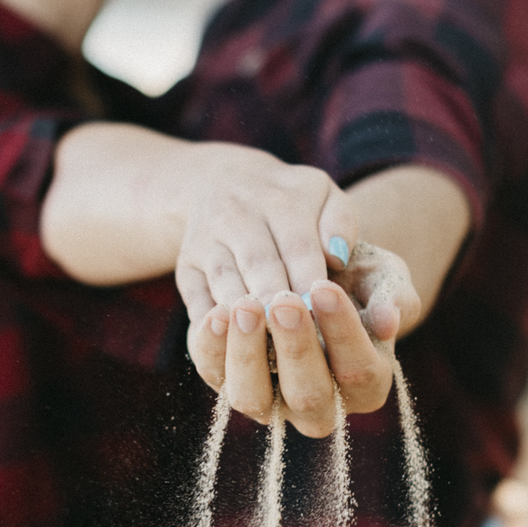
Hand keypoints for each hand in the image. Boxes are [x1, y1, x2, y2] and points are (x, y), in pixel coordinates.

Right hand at [174, 147, 356, 326]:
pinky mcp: (186, 267)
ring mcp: (206, 242)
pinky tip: (229, 343)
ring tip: (266, 345)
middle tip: (297, 339)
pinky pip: (195, 298)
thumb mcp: (322, 194)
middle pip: (259, 265)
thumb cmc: (289, 200)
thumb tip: (338, 257)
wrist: (222, 181)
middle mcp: (237, 216)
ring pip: (225, 282)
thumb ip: (341, 222)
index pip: (298, 245)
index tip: (324, 314)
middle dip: (277, 303)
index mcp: (279, 199)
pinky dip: (210, 324)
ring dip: (245, 316)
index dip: (309, 281)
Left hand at [187, 243, 422, 438]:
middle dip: (296, 350)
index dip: (345, 333)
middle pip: (309, 398)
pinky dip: (211, 348)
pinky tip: (216, 313)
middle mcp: (318, 405)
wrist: (308, 269)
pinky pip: (215, 376)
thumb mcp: (382, 275)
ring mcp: (270, 402)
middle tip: (286, 302)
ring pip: (253, 400)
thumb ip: (393, 294)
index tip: (327, 287)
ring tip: (245, 305)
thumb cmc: (355, 276)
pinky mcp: (229, 383)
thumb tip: (388, 321)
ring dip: (246, 355)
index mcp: (367, 384)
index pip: (360, 372)